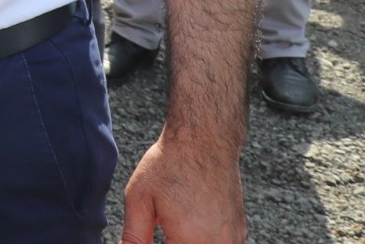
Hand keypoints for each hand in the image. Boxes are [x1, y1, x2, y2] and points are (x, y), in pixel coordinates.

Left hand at [121, 135, 245, 242]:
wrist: (204, 140)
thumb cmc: (169, 165)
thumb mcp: (139, 199)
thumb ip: (134, 235)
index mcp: (190, 241)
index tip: (153, 233)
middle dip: (172, 242)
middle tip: (163, 226)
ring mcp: (232, 239)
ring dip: (186, 242)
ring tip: (174, 224)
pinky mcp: (239, 232)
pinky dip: (203, 240)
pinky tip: (190, 223)